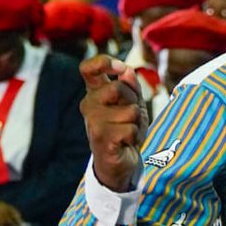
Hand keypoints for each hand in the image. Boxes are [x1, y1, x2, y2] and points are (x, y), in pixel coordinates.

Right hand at [80, 54, 148, 191]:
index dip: (104, 62)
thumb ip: (131, 86)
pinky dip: (135, 136)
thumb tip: (127, 71)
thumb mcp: (133, 104)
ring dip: (137, 123)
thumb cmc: (125, 130)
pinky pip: (130, 129)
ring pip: (130, 111)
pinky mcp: (101, 138)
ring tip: (128, 132)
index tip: (119, 68)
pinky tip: (126, 142)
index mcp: (95, 92)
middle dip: (134, 101)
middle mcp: (89, 104)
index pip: (88, 68)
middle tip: (132, 116)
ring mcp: (93, 122)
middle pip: (118, 88)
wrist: (120, 162)